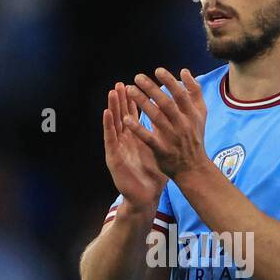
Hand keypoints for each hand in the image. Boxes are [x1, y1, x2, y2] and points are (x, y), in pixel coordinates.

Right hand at [103, 82, 166, 212]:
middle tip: (120, 83)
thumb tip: (172, 122)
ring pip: (114, 124)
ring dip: (112, 107)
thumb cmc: (151, 175)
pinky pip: (110, 139)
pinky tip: (107, 113)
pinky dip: (108, 125)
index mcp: (136, 138)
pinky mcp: (113, 158)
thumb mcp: (158, 151)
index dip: (134, 101)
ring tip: (112, 92)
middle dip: (121, 99)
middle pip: (122, 116)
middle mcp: (125, 141)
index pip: (134, 116)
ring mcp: (118, 148)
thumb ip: (160, 136)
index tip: (134, 85)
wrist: (145, 197)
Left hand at [123, 68, 209, 180]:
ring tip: (130, 90)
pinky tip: (126, 119)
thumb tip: (184, 71)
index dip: (170, 81)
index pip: (180, 94)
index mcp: (191, 114)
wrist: (194, 168)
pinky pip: (148, 138)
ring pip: (156, 117)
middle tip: (137, 77)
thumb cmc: (195, 137)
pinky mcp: (162, 150)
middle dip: (152, 89)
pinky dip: (138, 128)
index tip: (157, 70)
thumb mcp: (200, 114)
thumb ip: (195, 92)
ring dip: (142, 102)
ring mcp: (172, 138)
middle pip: (166, 104)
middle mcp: (182, 125)